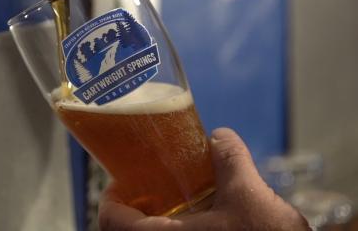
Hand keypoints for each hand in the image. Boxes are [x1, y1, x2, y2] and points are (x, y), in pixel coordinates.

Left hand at [98, 127, 309, 230]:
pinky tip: (197, 221)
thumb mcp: (248, 193)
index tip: (118, 183)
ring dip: (153, 224)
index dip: (110, 199)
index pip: (110, 221)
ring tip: (171, 203)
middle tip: (145, 191)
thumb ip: (229, 159)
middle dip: (131, 212)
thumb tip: (219, 136)